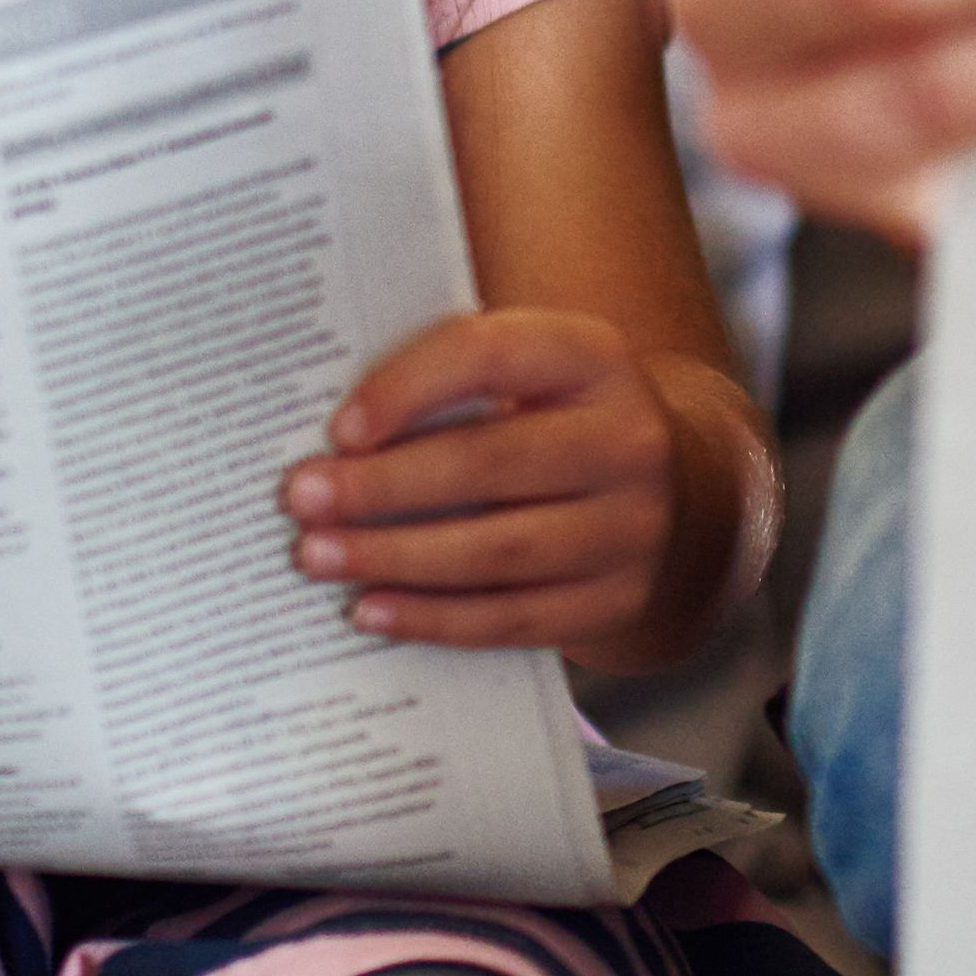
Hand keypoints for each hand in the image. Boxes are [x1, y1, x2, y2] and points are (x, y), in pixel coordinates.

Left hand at [285, 308, 698, 663]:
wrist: (675, 495)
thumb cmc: (558, 423)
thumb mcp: (532, 375)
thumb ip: (452, 382)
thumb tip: (333, 433)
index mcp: (595, 359)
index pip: (493, 356)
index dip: (410, 388)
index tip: (339, 428)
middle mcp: (629, 441)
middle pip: (491, 462)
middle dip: (384, 486)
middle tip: (301, 500)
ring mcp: (632, 529)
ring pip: (498, 550)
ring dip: (395, 557)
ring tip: (319, 556)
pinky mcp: (617, 600)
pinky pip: (513, 618)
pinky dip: (433, 618)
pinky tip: (370, 610)